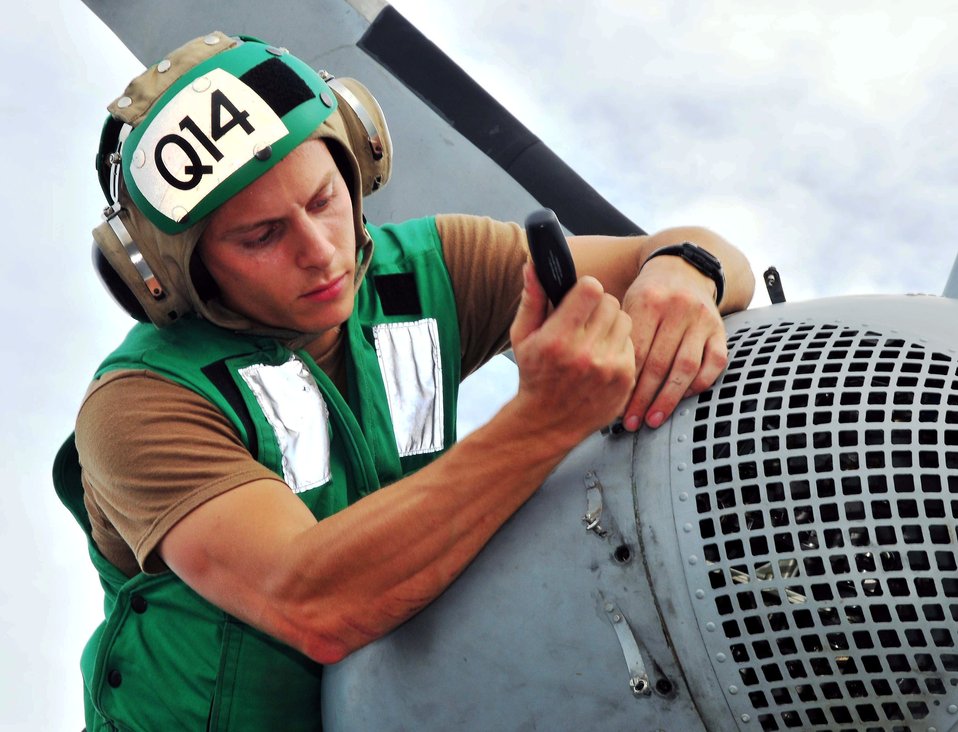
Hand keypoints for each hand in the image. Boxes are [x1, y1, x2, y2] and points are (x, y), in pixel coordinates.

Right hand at [509, 263, 635, 446]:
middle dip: (597, 305)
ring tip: (592, 338)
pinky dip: (618, 346)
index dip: (585, 288)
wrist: (548, 423)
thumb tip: (534, 265)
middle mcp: (586, 353)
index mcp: (559, 339)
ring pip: (624, 320)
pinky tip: (601, 357)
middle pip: (610, 302)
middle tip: (584, 319)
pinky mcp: (625, 378)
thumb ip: (532, 299)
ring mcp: (609, 367)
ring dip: (610, 324)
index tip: (579, 296)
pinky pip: (632, 344)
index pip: (591, 289)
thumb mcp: (523, 337)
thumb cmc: (534, 377)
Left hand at [619, 255, 728, 429]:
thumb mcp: (628, 303)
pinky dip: (700, 384)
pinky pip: (715, 363)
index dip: (625, 381)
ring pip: (687, 367)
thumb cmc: (648, 294)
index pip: (636, 350)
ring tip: (654, 418)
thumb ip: (617, 333)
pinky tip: (684, 398)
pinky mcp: (720, 329)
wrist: (684, 269)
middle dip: (644, 397)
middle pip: (660, 363)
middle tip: (631, 421)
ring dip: (669, 398)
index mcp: (649, 301)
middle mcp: (679, 309)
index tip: (614, 405)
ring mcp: (702, 320)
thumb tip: (601, 378)